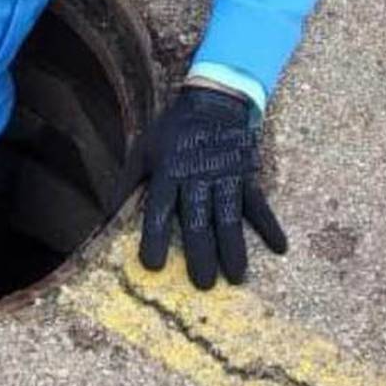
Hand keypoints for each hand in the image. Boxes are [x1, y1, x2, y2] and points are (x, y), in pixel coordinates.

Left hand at [138, 86, 285, 288]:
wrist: (212, 101)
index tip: (152, 265)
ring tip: (236, 277)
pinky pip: (259, 202)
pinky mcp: (247, 174)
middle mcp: (197, 175)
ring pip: (229, 214)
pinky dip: (270, 224)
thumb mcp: (143, 149)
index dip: (154, 235)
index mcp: (168, 170)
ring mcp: (225, 175)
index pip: (159, 207)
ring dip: (234, 246)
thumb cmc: (172, 132)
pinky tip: (280, 247)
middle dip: (200, 251)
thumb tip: (105, 216)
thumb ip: (126, 183)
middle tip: (202, 284)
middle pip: (198, 217)